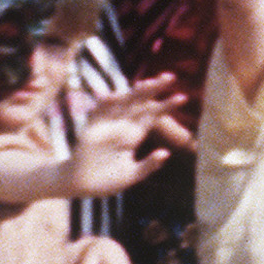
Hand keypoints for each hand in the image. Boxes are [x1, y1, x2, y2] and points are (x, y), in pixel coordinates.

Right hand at [65, 77, 192, 194]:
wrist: (80, 186)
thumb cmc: (107, 181)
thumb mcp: (131, 176)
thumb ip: (147, 165)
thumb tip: (165, 154)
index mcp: (134, 136)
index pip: (153, 116)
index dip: (166, 106)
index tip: (183, 97)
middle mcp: (122, 126)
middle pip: (140, 103)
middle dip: (154, 90)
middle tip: (171, 76)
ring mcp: (107, 125)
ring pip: (122, 103)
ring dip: (133, 93)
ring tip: (147, 83)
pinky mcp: (91, 129)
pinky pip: (98, 113)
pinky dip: (104, 104)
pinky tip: (113, 96)